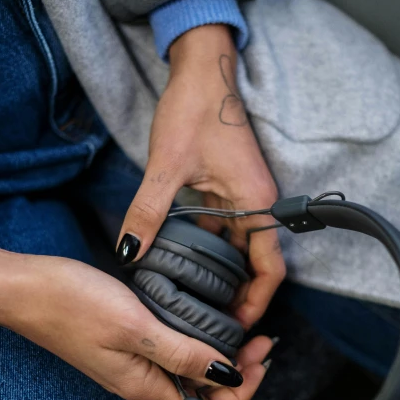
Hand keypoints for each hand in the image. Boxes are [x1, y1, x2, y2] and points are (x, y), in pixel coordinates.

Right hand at [0, 239, 273, 399]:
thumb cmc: (72, 305)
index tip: (261, 358)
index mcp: (144, 386)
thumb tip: (227, 377)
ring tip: (242, 328)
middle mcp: (140, 381)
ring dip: (217, 355)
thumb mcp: (135, 328)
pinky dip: (194, 341)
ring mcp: (131, 363)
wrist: (24, 288)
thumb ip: (181, 355)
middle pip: (200, 392)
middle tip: (261, 338)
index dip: (241, 390)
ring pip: (186, 371)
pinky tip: (202, 319)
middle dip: (237, 371)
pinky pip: (168, 353)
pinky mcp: (124, 344)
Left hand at [117, 24, 285, 328]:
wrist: (201, 70)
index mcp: (257, 203)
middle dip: (236, 297)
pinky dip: (207, 249)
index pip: (271, 269)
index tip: (237, 329)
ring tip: (193, 301)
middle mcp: (257, 204)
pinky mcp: (229, 189)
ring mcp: (244, 197)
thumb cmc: (195, 109)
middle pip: (254, 265)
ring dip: (219, 274)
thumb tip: (129, 251)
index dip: (257, 303)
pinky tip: (180, 262)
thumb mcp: (167, 165)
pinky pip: (223, 229)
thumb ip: (148, 212)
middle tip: (208, 325)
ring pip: (237, 249)